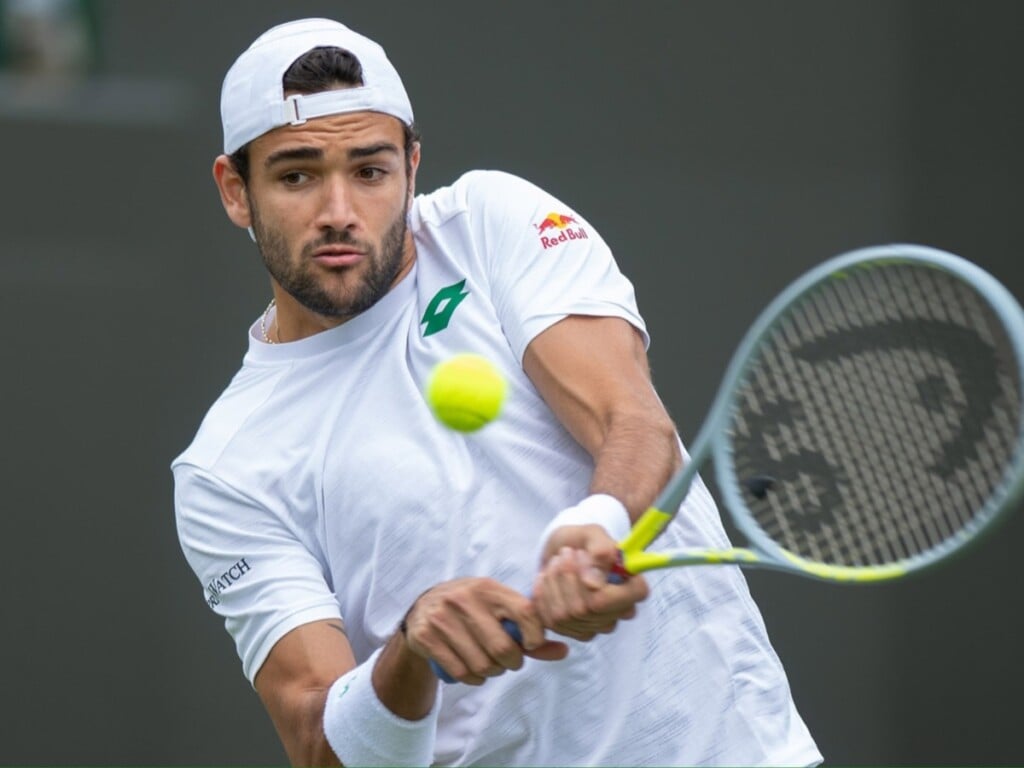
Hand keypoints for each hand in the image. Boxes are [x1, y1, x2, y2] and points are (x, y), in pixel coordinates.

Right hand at [401, 577, 568, 685]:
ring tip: (491, 665)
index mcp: (488, 587)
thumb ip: (530, 631)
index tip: (532, 645)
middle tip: (509, 661)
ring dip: (492, 673)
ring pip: (482, 664)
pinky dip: (473, 679)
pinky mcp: (426, 636)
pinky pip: (460, 671)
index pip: (525, 612)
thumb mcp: (499, 610)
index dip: (536, 636)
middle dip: (512, 662)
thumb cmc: (473, 610)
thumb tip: (564, 651)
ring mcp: (443, 617)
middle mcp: (464, 598)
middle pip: (503, 648)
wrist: (423, 608)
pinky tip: (474, 672)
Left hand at [532, 525, 648, 640]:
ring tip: (555, 562)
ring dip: (554, 582)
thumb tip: (593, 584)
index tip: (582, 555)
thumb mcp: (593, 533)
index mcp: (634, 587)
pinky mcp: (574, 632)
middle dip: (569, 575)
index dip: (601, 582)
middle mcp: (619, 612)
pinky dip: (543, 595)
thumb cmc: (583, 541)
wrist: (562, 551)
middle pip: (590, 607)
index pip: (628, 598)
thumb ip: (600, 550)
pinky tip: (546, 579)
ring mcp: (597, 626)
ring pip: (567, 614)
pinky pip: (551, 620)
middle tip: (565, 552)